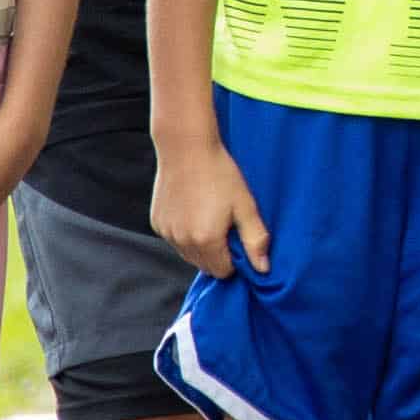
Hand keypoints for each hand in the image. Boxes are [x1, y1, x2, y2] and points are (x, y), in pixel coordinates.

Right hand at [146, 137, 263, 285]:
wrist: (186, 148)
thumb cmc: (219, 173)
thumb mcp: (245, 205)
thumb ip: (255, 239)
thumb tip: (263, 269)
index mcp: (206, 241)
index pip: (223, 271)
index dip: (234, 258)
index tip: (237, 236)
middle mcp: (183, 242)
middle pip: (205, 266)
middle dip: (218, 254)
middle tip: (224, 224)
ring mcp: (167, 233)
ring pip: (188, 255)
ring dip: (200, 245)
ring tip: (208, 215)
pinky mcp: (157, 223)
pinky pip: (175, 240)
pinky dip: (184, 234)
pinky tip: (192, 210)